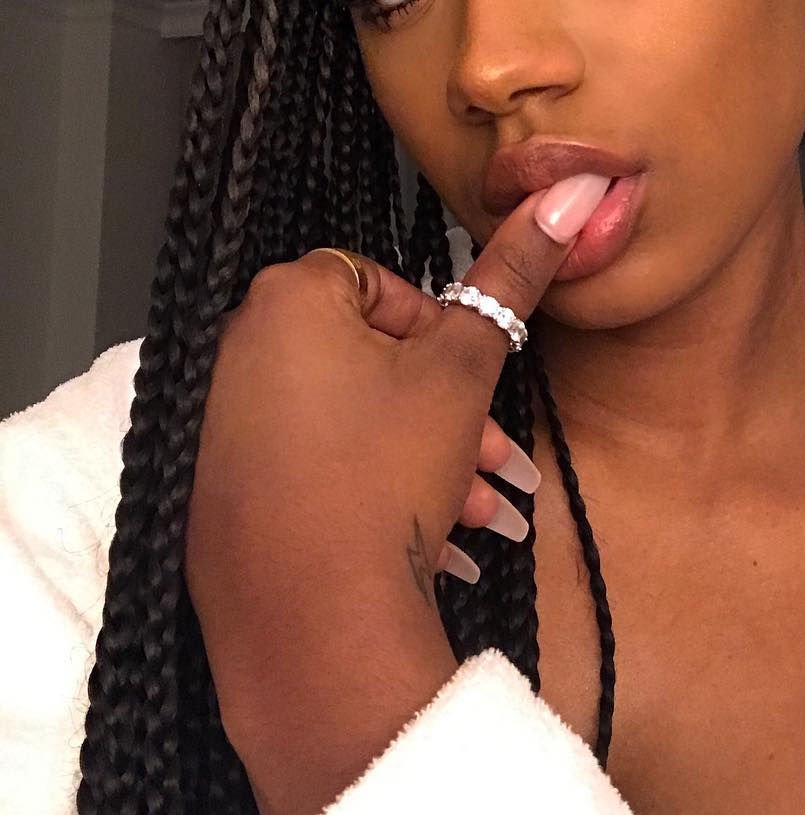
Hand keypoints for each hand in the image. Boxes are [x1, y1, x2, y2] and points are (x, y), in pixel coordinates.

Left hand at [184, 174, 609, 814]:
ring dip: (426, 457)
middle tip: (493, 455)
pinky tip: (425, 534)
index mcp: (285, 300)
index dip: (440, 333)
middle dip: (448, 412)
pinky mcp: (222, 490)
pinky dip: (371, 486)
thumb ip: (515, 274)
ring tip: (476, 511)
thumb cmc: (382, 473)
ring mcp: (222, 426)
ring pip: (353, 419)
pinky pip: (314, 465)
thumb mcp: (465, 366)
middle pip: (373, 360)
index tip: (467, 379)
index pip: (384, 285)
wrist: (314, 624)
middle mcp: (238, 352)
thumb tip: (572, 189)